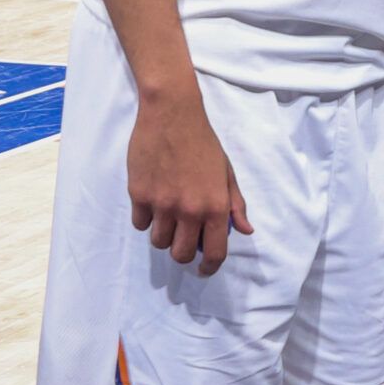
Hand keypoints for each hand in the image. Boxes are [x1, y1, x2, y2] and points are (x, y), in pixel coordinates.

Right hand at [126, 85, 252, 274]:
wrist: (172, 116)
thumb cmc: (203, 143)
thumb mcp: (226, 173)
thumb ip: (234, 204)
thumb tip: (244, 230)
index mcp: (215, 206)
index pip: (214, 252)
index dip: (209, 267)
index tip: (204, 269)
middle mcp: (188, 210)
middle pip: (180, 254)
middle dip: (183, 253)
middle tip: (184, 240)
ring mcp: (161, 204)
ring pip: (158, 241)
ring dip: (164, 235)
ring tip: (168, 217)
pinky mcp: (139, 195)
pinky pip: (140, 224)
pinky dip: (146, 219)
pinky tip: (153, 202)